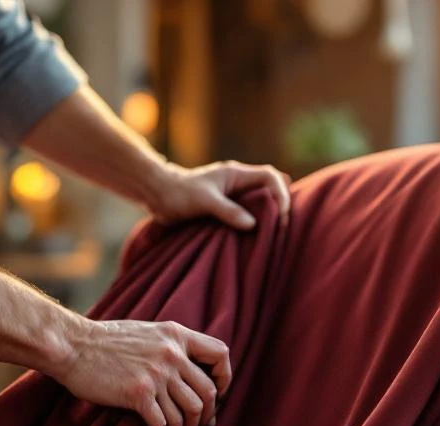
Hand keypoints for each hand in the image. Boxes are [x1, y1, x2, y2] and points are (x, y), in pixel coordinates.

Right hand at [51, 318, 231, 425]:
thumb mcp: (146, 332)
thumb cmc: (104, 342)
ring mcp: (156, 374)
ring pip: (189, 413)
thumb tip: (189, 373)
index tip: (218, 394)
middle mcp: (172, 354)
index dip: (225, 377)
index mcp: (176, 335)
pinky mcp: (138, 393)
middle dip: (206, 416)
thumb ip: (169, 346)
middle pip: (208, 392)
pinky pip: (162, 425)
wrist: (71, 346)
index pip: (220, 353)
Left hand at [149, 161, 290, 229]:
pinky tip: (257, 238)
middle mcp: (238, 183)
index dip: (281, 193)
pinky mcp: (227, 208)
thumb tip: (252, 225)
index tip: (281, 214)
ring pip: (261, 203)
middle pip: (271, 189)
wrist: (158, 196)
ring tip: (274, 235)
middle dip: (280, 205)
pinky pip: (249, 214)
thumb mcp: (204, 202)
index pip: (270, 176)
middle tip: (281, 228)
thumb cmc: (179, 194)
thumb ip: (228, 211)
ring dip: (270, 216)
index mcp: (236, 174)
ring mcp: (233, 195)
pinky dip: (256, 224)